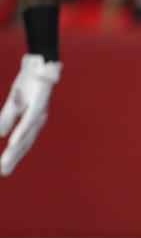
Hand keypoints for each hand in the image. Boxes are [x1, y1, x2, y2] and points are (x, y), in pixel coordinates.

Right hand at [0, 54, 61, 175]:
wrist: (38, 64)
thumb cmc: (29, 84)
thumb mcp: (14, 102)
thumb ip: (8, 118)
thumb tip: (2, 135)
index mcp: (32, 122)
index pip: (22, 144)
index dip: (13, 157)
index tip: (4, 170)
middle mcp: (38, 121)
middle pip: (25, 145)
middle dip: (13, 159)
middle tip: (3, 172)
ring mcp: (39, 114)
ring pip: (26, 136)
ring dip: (16, 150)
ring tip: (6, 162)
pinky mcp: (39, 105)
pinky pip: (28, 121)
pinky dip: (21, 132)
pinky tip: (13, 142)